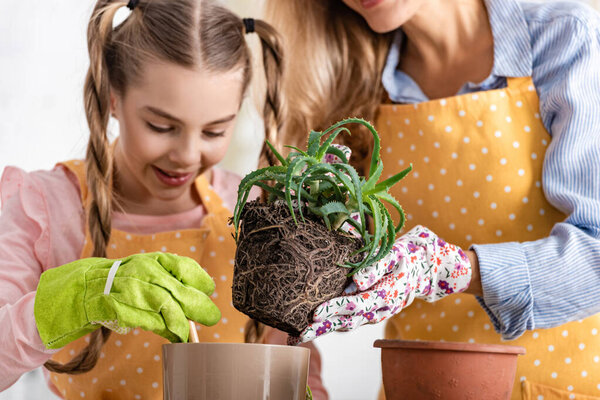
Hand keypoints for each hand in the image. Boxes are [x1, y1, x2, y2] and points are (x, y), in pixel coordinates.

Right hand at [34, 252, 220, 348]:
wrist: (85, 288)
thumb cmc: (124, 281)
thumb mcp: (149, 271)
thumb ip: (172, 281)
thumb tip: (201, 295)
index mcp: (153, 260)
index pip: (184, 266)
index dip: (200, 280)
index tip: (208, 290)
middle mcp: (143, 272)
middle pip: (179, 291)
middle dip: (199, 306)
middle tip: (212, 317)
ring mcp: (131, 289)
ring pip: (165, 307)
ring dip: (181, 323)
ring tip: (190, 333)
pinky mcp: (119, 308)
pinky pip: (148, 321)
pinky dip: (163, 330)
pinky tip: (173, 336)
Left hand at [298, 226, 470, 341]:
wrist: (424, 269)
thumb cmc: (405, 256)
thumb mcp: (394, 255)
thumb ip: (375, 267)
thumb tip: (355, 281)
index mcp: (386, 295)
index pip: (356, 304)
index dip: (335, 309)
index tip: (314, 313)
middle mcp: (380, 310)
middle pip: (347, 322)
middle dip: (321, 329)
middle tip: (296, 334)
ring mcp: (375, 314)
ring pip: (346, 325)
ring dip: (323, 331)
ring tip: (297, 335)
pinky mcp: (371, 314)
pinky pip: (349, 322)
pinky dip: (331, 325)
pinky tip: (313, 327)